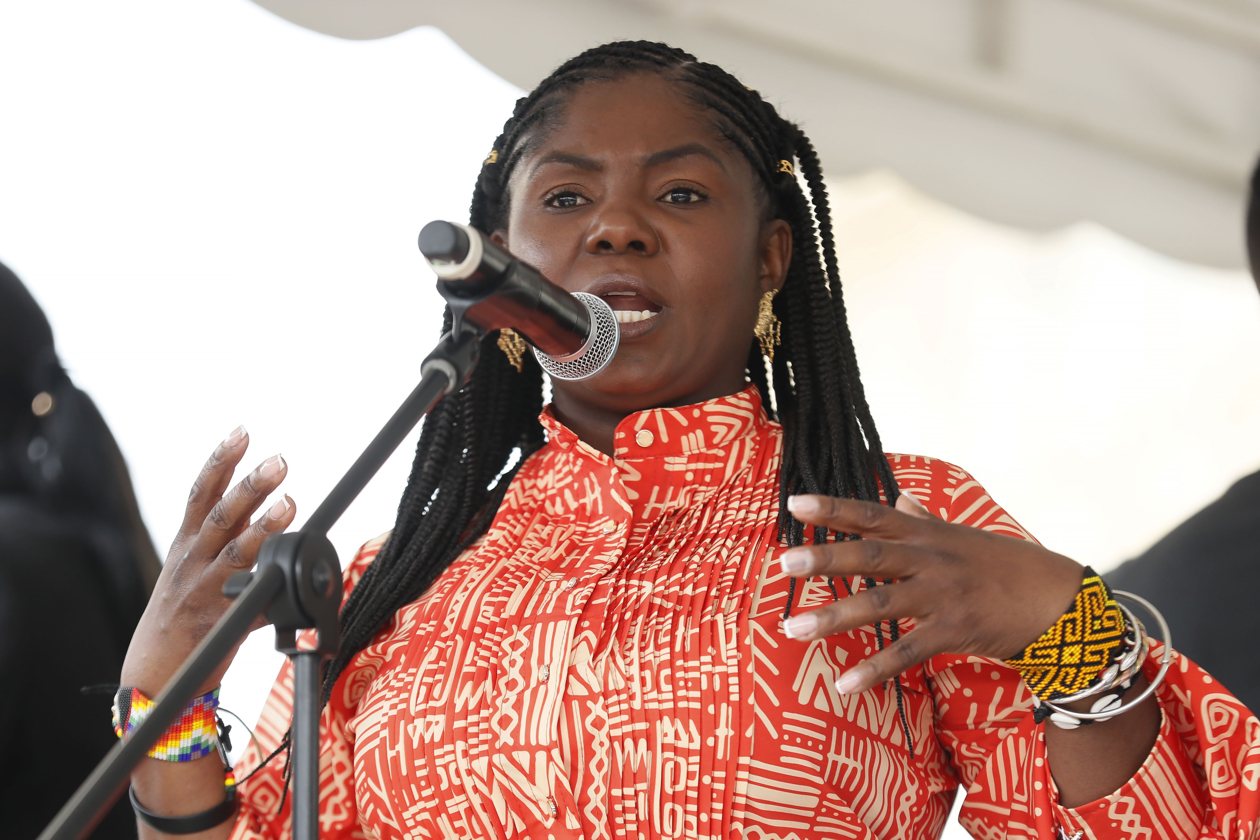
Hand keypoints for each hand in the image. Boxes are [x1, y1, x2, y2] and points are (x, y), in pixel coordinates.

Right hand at [120, 426, 295, 696]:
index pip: (201, 493)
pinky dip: (275, 591)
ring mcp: (205, 592)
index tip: (242, 431)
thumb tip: (267, 500)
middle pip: (221, 516)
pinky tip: (296, 579)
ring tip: (290, 503)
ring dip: (264, 527)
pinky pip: (253, 604)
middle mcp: (193, 562)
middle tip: (279, 460)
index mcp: (186, 544)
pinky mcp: (220, 623)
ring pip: (236, 554)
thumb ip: (225, 535)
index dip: (221, 460)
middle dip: (250, 485)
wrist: (154, 672)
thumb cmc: (182, 612)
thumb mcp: (192, 566)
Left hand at [779, 492, 1081, 694]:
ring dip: (834, 617)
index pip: (872, 514)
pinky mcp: (955, 630)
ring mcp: (942, 594)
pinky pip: (907, 651)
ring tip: (793, 629)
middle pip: (870, 554)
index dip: (833, 508)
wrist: (1058, 601)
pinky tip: (844, 683)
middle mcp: (930, 558)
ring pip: (880, 603)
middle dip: (825, 558)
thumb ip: (924, 518)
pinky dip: (875, 669)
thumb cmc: (1004, 565)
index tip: (794, 503)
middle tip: (784, 564)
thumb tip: (900, 499)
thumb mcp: (962, 534)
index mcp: (927, 532)